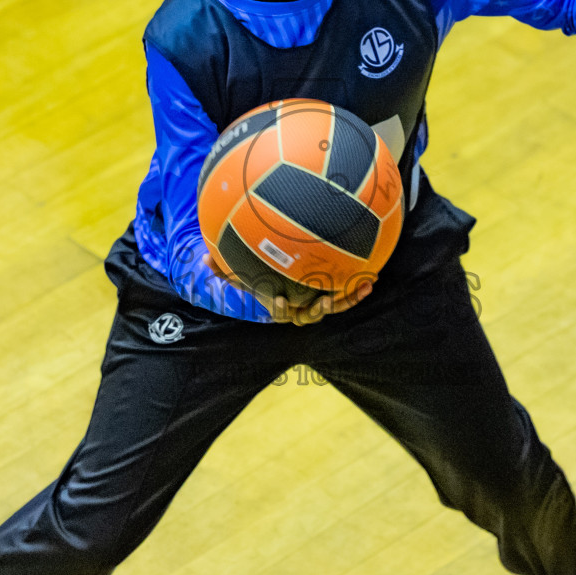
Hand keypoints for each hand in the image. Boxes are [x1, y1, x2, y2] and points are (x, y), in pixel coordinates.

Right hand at [204, 253, 373, 324]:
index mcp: (279, 306)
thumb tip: (204, 258)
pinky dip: (357, 289)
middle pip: (310, 316)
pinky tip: (372, 278)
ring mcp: (317, 304)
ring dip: (349, 299)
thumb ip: (223, 267)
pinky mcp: (331, 295)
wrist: (276, 282)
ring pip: (334, 307)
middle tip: (325, 301)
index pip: (279, 313)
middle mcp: (299, 310)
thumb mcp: (240, 271)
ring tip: (365, 287)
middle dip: (319, 310)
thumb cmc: (256, 276)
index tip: (280, 300)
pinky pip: (345, 296)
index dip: (280, 308)